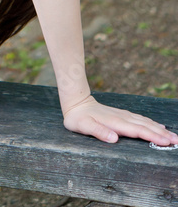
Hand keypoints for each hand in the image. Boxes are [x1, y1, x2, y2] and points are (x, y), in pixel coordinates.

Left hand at [62, 93, 177, 144]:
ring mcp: (124, 115)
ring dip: (160, 129)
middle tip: (177, 141)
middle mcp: (123, 118)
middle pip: (146, 126)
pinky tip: (159, 126)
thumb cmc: (79, 118)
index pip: (138, 131)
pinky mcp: (123, 115)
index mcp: (116, 123)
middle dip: (162, 134)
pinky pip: (141, 120)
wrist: (77, 103)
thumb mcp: (83, 126)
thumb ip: (98, 131)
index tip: (166, 141)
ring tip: (173, 136)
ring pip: (145, 122)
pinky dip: (152, 124)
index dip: (152, 136)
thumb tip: (114, 139)